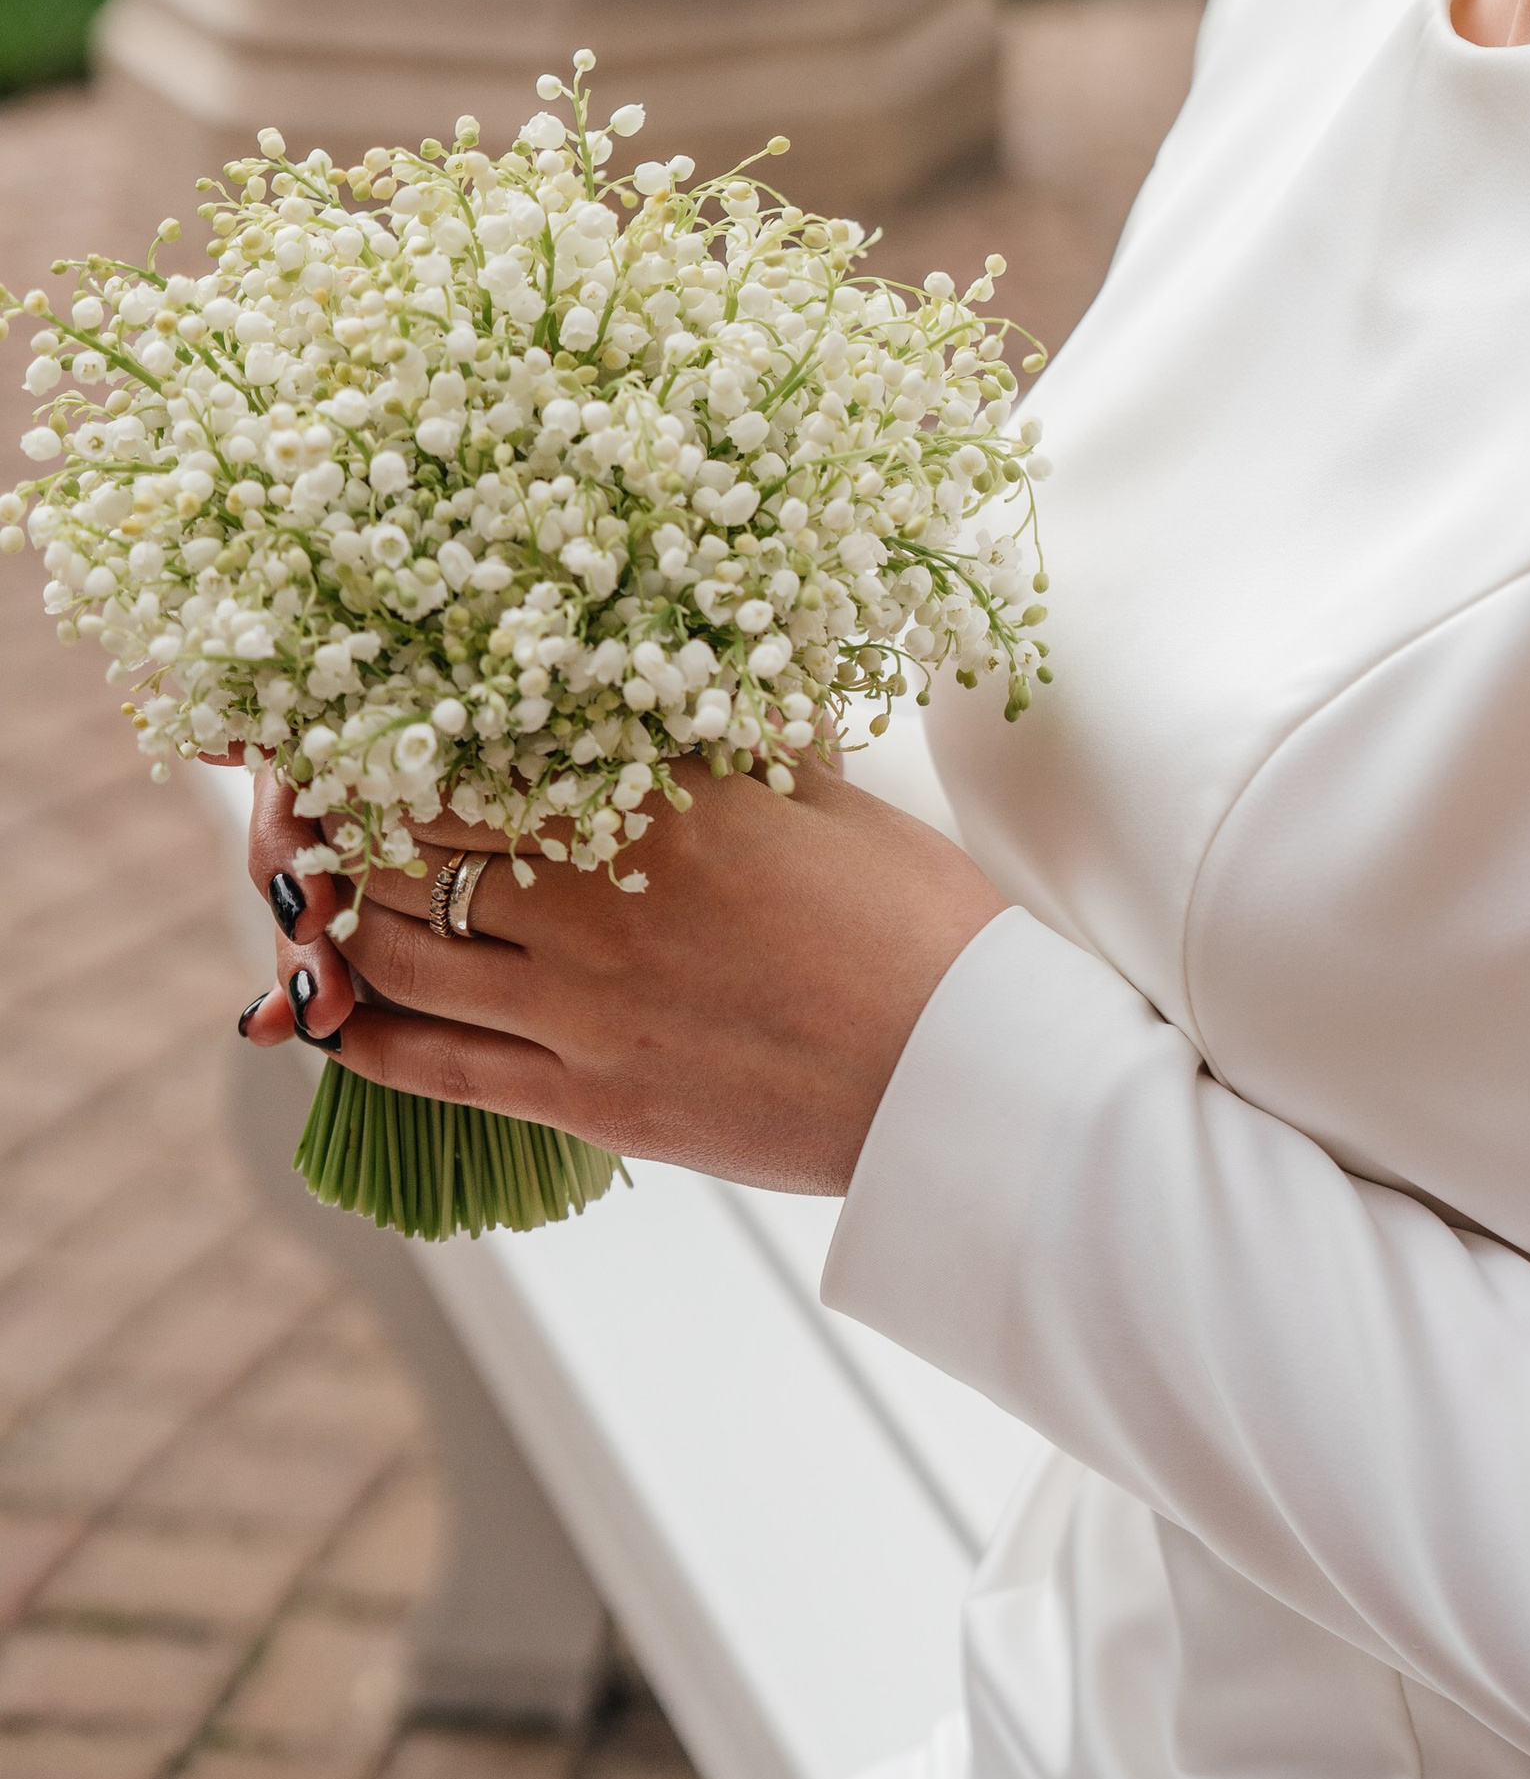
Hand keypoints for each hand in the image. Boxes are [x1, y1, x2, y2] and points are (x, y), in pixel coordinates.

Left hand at [238, 755, 1006, 1193]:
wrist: (962, 1075)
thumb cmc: (921, 921)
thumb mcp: (831, 796)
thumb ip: (743, 739)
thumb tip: (700, 677)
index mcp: (661, 806)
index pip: (481, 758)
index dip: (402, 741)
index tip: (364, 721)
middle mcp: (600, 901)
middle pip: (418, 851)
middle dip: (355, 825)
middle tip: (317, 805)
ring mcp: (586, 1009)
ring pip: (405, 957)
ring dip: (346, 923)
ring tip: (320, 894)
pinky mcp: (591, 1101)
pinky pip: (436, 1069)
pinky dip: (368, 1035)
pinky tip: (332, 1015)